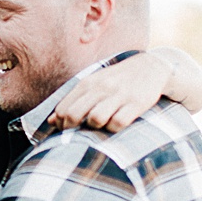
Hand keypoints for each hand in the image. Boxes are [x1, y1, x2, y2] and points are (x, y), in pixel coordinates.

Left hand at [51, 51, 172, 132]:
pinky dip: (115, 128)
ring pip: (95, 119)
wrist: (151, 67)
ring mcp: (119, 95)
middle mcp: (101, 87)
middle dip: (72, 129)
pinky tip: (116, 125)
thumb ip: (72, 101)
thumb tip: (51, 122)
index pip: (63, 109)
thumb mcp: (93, 85)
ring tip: (101, 126)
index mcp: (87, 83)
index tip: (66, 130)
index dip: (61, 124)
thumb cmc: (116, 80)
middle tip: (79, 133)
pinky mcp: (136, 103)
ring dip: (96, 128)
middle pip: (74, 114)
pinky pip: (118, 122)